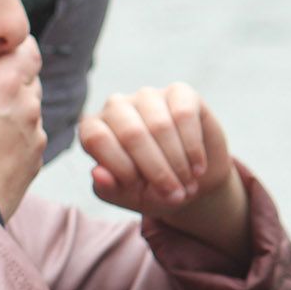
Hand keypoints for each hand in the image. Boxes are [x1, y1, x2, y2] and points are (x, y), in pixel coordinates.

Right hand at [0, 19, 44, 221]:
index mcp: (8, 84)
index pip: (28, 50)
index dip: (14, 46)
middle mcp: (30, 107)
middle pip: (29, 80)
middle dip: (11, 78)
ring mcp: (36, 137)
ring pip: (30, 110)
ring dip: (13, 109)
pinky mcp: (34, 163)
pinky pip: (29, 138)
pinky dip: (15, 136)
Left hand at [78, 83, 250, 262]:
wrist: (191, 182)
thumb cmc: (150, 189)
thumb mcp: (127, 197)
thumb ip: (108, 188)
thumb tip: (97, 173)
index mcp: (93, 129)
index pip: (97, 139)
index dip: (120, 168)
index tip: (139, 190)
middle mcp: (116, 106)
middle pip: (131, 133)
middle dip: (156, 170)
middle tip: (174, 194)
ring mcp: (147, 96)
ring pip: (160, 125)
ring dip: (177, 162)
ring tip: (187, 184)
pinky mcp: (179, 92)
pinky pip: (185, 114)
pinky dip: (192, 147)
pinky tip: (197, 167)